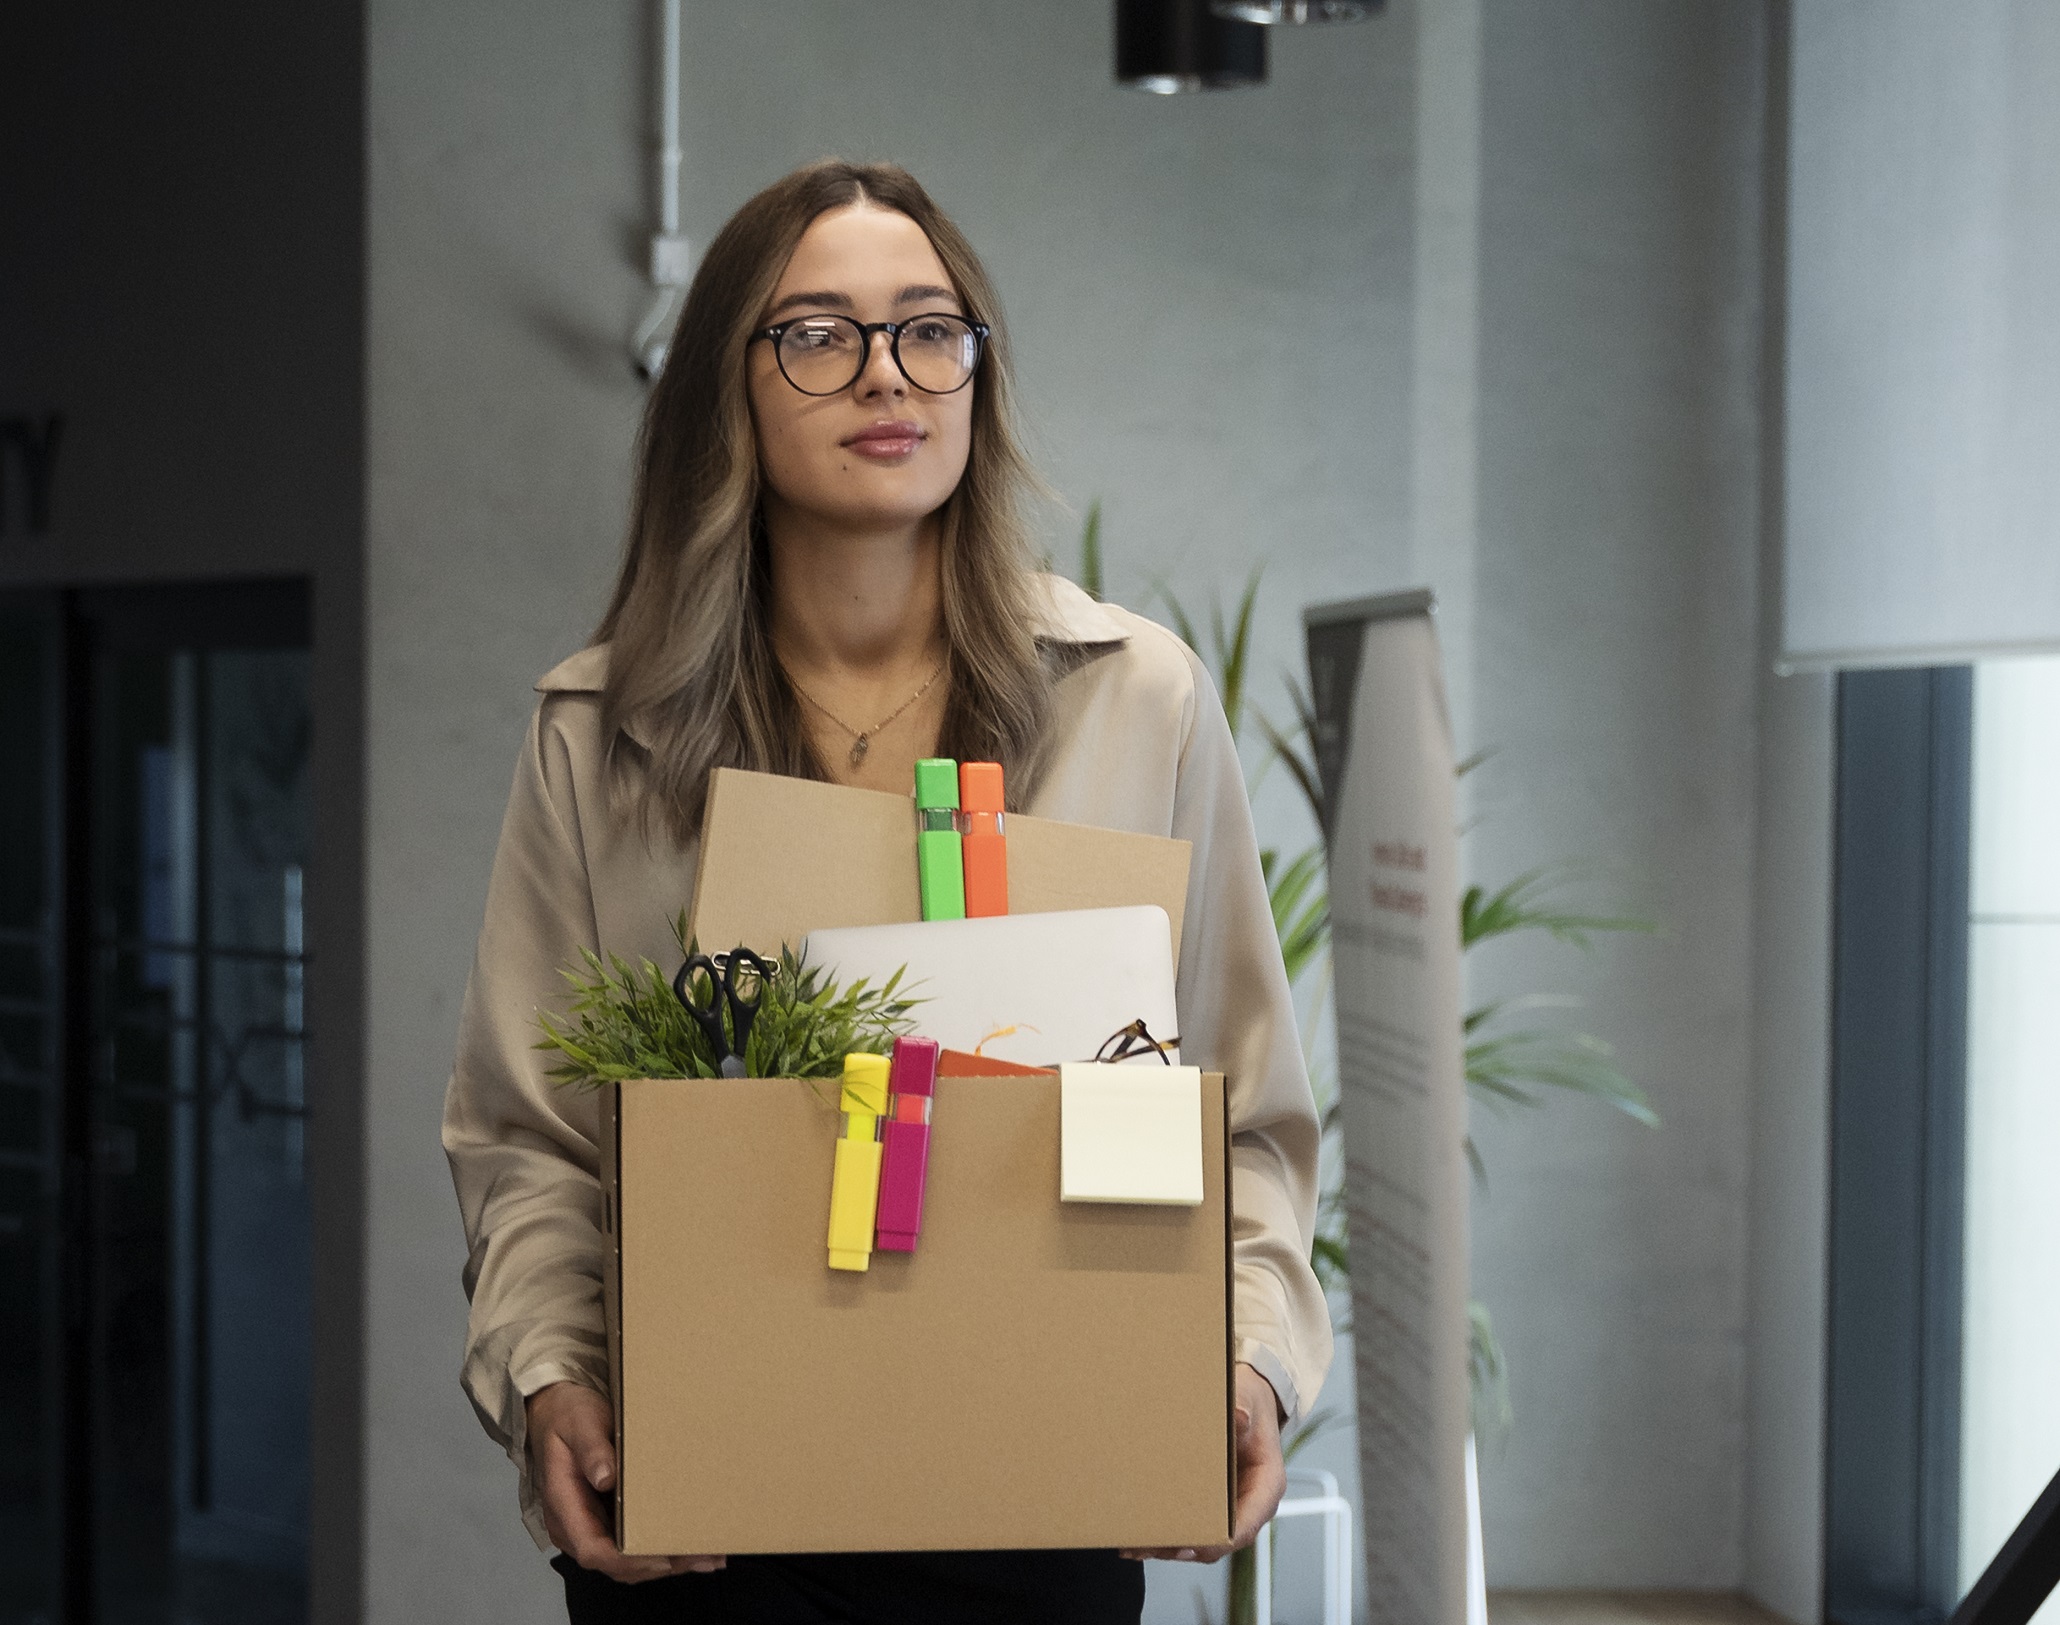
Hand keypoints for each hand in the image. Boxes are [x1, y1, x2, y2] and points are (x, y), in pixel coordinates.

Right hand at [526, 1381, 725, 1582]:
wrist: (557, 1409)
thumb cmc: (567, 1416)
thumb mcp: (579, 1423)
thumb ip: (591, 1450)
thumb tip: (605, 1478)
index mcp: (563, 1506)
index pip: (592, 1550)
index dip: (629, 1560)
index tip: (663, 1558)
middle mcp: (575, 1525)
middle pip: (615, 1563)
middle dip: (659, 1564)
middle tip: (701, 1557)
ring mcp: (590, 1525)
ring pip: (626, 1559)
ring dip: (665, 1561)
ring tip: (706, 1555)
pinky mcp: (605, 1519)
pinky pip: (630, 1543)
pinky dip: (659, 1547)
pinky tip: (689, 1542)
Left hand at [1120, 1363, 1285, 1563]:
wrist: (1252, 1401)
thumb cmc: (1253, 1404)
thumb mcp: (1249, 1398)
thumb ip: (1244, 1407)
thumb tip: (1238, 1416)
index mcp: (1266, 1486)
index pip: (1245, 1526)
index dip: (1217, 1542)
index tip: (1190, 1545)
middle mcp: (1250, 1504)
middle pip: (1219, 1541)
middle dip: (1184, 1547)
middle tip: (1150, 1546)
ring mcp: (1233, 1507)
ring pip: (1204, 1540)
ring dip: (1171, 1545)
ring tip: (1136, 1546)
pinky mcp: (1215, 1504)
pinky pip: (1195, 1525)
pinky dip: (1169, 1533)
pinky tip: (1141, 1536)